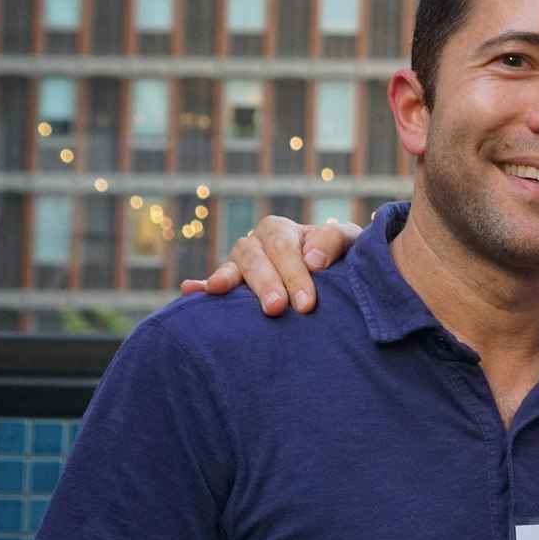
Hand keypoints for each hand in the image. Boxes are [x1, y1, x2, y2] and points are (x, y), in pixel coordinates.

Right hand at [178, 216, 361, 314]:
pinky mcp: (231, 286)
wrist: (333, 275)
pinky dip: (200, 286)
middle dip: (266, 283)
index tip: (307, 302)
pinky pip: (212, 284)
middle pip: (255, 258)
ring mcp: (240, 265)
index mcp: (281, 231)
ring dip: (229, 280)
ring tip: (221, 290)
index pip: (284, 248)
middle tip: (277, 308)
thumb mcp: (348, 242)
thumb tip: (313, 260)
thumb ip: (335, 240)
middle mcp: (256, 244)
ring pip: (234, 268)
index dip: (294, 274)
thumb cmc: (341, 258)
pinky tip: (190, 290)